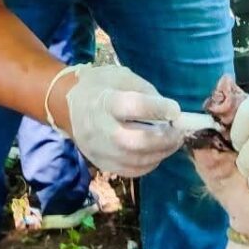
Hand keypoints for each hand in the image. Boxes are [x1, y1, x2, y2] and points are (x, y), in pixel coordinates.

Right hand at [63, 64, 183, 176]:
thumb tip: (171, 114)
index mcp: (103, 101)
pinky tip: (158, 152)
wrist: (69, 105)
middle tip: (179, 132)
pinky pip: (130, 171)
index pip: (131, 107)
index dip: (157, 109)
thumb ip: (147, 93)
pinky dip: (150, 164)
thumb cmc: (101, 87)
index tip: (175, 110)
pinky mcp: (101, 163)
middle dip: (163, 139)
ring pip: (135, 160)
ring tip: (173, 142)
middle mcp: (98, 128)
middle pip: (133, 141)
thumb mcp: (122, 77)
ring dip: (161, 152)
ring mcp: (98, 149)